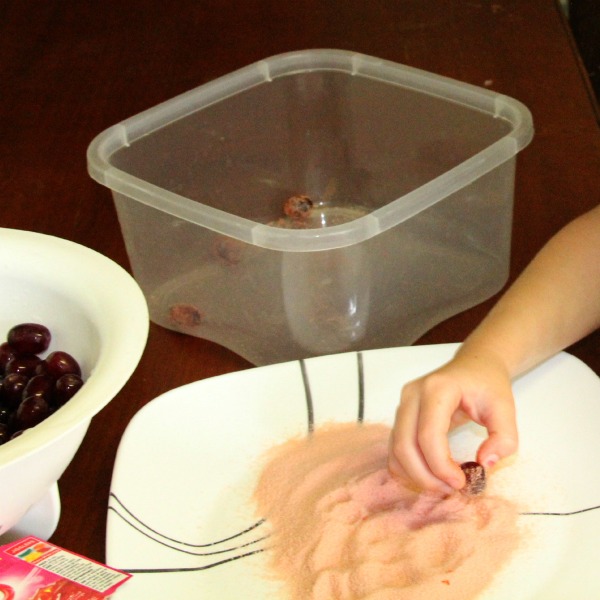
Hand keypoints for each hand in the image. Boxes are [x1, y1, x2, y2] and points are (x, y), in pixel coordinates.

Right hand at [388, 347, 518, 492]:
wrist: (473, 366)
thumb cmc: (487, 385)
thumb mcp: (505, 408)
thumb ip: (503, 438)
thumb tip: (483, 464)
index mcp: (437, 389)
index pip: (428, 434)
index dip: (441, 465)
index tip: (462, 483)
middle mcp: (412, 395)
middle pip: (405, 444)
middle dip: (425, 476)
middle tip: (451, 489)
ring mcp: (402, 404)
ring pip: (396, 449)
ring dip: (415, 475)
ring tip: (443, 485)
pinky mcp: (400, 415)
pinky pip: (395, 448)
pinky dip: (408, 468)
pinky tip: (431, 475)